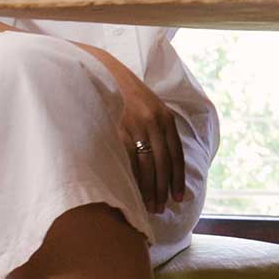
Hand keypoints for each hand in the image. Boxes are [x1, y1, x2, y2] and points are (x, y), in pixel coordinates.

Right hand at [86, 46, 187, 212]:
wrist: (99, 70)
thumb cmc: (123, 92)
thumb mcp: (148, 105)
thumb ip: (157, 128)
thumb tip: (163, 159)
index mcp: (164, 116)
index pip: (176, 154)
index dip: (178, 177)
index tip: (179, 197)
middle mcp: (153, 121)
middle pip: (163, 162)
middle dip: (164, 187)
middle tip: (163, 207)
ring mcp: (133, 125)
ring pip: (146, 164)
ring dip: (149, 188)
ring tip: (150, 205)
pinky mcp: (114, 129)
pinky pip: (125, 159)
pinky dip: (129, 177)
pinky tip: (130, 191)